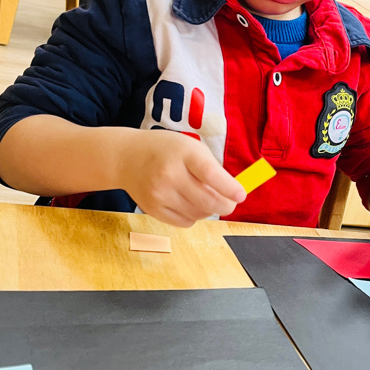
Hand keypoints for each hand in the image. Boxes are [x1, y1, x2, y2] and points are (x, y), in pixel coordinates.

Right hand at [118, 130, 245, 226]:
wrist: (128, 157)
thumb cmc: (167, 151)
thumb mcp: (190, 147)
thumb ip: (212, 168)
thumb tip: (234, 194)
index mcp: (183, 153)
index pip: (211, 174)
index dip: (229, 188)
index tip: (241, 195)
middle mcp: (169, 174)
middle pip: (207, 201)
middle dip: (226, 205)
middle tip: (230, 203)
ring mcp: (159, 194)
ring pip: (198, 214)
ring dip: (209, 210)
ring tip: (203, 197)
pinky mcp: (153, 209)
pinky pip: (185, 222)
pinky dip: (193, 216)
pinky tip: (187, 203)